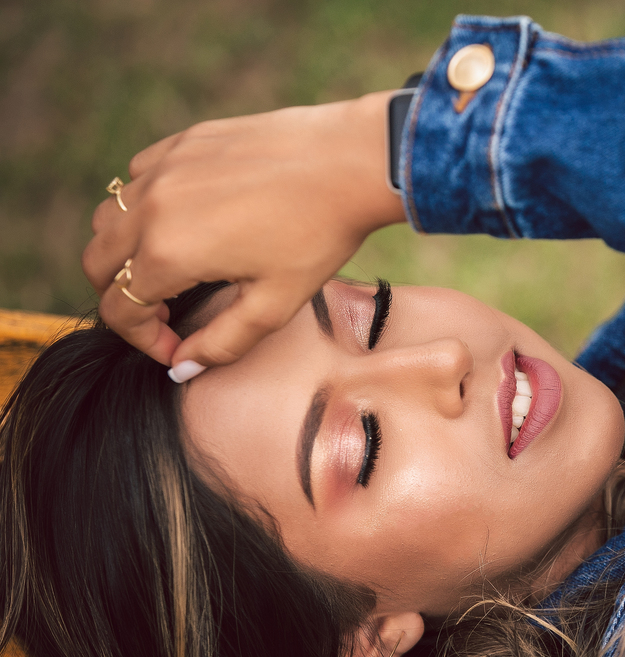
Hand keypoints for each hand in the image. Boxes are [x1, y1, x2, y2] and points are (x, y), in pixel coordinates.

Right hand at [82, 90, 404, 373]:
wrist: (349, 162)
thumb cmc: (318, 235)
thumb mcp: (275, 304)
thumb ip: (221, 344)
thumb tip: (180, 367)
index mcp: (170, 252)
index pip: (118, 308)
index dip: (141, 339)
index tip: (175, 347)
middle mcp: (152, 206)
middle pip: (96, 263)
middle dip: (120, 297)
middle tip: (165, 313)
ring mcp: (163, 167)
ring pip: (109, 218)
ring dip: (126, 251)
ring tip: (174, 270)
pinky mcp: (182, 142)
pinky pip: (137, 178)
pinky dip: (145, 207)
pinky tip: (190, 222)